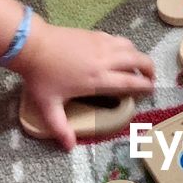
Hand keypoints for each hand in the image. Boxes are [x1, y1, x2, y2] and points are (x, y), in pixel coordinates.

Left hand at [13, 19, 154, 150]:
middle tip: (151, 77)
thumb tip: (68, 147)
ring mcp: (101, 45)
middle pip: (138, 60)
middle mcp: (105, 61)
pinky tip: (119, 51)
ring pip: (130, 47)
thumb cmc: (41, 76)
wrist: (32, 45)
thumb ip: (60, 127)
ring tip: (139, 64)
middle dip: (149, 69)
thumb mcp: (48, 106)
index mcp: (98, 79)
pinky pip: (117, 39)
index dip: (145, 86)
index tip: (151, 89)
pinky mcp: (94, 34)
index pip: (130, 82)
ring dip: (138, 56)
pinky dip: (124, 46)